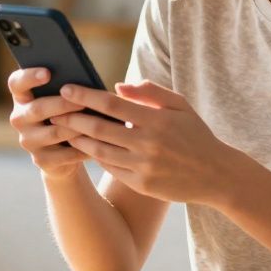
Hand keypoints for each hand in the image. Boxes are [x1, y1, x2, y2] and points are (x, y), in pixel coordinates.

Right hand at [7, 67, 90, 180]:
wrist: (65, 154)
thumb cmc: (68, 115)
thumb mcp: (65, 101)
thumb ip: (68, 90)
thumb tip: (86, 83)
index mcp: (22, 97)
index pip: (16, 83)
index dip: (29, 77)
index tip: (48, 73)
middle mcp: (19, 118)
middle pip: (37, 109)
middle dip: (63, 104)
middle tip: (83, 102)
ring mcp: (28, 141)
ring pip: (54, 132)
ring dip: (76, 127)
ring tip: (96, 123)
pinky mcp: (40, 160)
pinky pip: (64, 154)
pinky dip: (82, 148)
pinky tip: (98, 143)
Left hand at [53, 80, 238, 204]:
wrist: (216, 174)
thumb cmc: (195, 134)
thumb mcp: (180, 105)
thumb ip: (150, 92)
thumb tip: (118, 86)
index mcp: (156, 120)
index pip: (112, 104)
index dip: (86, 96)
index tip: (67, 88)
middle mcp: (148, 143)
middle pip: (99, 128)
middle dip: (72, 117)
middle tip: (53, 110)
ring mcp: (143, 166)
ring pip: (100, 150)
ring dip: (77, 138)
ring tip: (62, 129)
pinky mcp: (141, 184)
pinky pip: (110, 168)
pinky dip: (94, 156)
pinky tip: (83, 146)